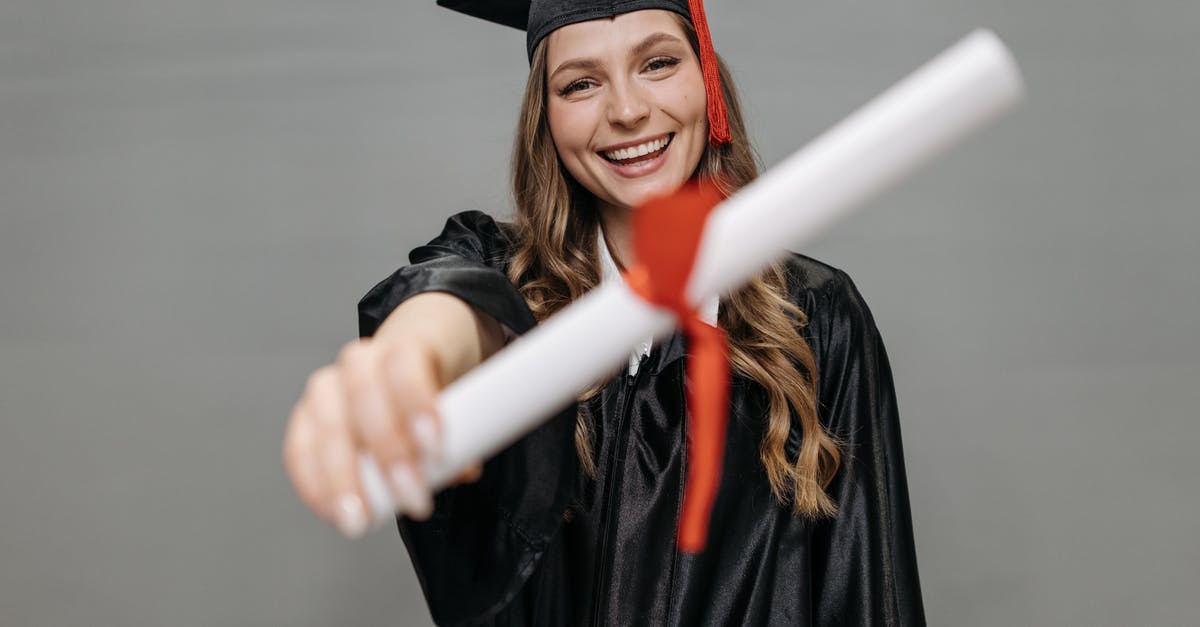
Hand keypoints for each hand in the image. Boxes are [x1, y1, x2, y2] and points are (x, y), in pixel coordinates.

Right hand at [282, 334, 481, 537]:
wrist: (409, 368)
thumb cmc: (435, 386)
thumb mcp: (461, 401)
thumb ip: (462, 433)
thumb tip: (458, 470)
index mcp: (403, 346)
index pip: (405, 365)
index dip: (418, 405)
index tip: (436, 449)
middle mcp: (359, 362)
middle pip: (364, 397)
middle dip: (388, 454)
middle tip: (412, 499)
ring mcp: (327, 389)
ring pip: (327, 427)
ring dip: (343, 479)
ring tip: (362, 519)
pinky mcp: (305, 418)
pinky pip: (299, 450)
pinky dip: (314, 485)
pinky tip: (331, 512)